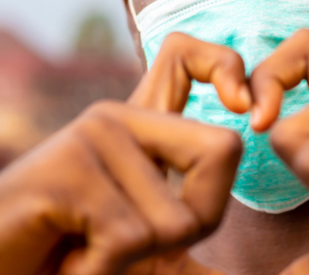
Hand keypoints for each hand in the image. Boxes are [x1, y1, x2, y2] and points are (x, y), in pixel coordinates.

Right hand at [0, 33, 251, 274]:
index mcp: (136, 127)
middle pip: (222, 150)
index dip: (230, 69)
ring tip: (83, 251)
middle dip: (197, 222)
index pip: (189, 55)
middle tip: (129, 244)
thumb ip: (187, 205)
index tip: (246, 110)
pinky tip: (65, 260)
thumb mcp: (140, 236)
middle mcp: (115, 120)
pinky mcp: (62, 173)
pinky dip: (100, 270)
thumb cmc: (63, 257)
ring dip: (135, 261)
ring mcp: (88, 139)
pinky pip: (128, 237)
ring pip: (176, 218)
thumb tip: (240, 156)